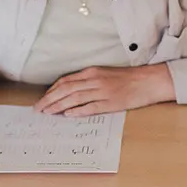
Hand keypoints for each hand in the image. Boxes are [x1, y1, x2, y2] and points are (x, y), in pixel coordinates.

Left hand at [34, 65, 174, 116]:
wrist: (148, 81)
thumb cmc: (127, 79)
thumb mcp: (104, 74)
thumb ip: (88, 81)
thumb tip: (70, 92)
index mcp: (92, 72)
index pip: (65, 81)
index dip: (51, 90)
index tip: (43, 99)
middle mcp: (94, 80)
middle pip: (66, 89)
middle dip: (49, 99)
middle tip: (39, 109)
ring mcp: (102, 92)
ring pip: (74, 98)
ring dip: (58, 105)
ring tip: (48, 112)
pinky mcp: (111, 103)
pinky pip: (91, 107)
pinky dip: (78, 111)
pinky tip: (68, 115)